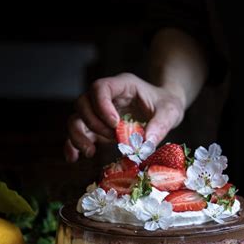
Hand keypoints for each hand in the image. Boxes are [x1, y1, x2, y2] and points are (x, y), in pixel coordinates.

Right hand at [65, 73, 185, 161]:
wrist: (163, 109)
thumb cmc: (166, 105)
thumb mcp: (171, 112)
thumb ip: (160, 125)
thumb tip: (145, 145)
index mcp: (122, 86)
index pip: (101, 88)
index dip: (102, 106)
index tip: (115, 124)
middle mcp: (106, 97)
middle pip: (83, 103)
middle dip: (93, 124)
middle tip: (114, 138)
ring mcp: (98, 112)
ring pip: (76, 118)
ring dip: (79, 136)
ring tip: (91, 152)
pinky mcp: (96, 128)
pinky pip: (78, 133)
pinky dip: (72, 145)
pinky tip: (73, 158)